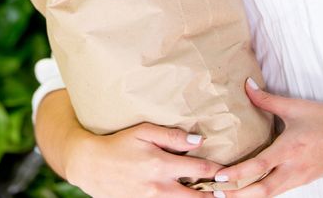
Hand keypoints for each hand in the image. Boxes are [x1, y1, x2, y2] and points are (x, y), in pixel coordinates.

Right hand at [65, 122, 222, 196]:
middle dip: (215, 194)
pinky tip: (189, 195)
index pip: (200, 169)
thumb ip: (171, 136)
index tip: (230, 170)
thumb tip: (198, 140)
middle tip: (229, 190)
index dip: (218, 170)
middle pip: (198, 196)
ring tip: (214, 195)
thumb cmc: (118, 143)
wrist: (91, 165)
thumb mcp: (143, 131)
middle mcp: (159, 187)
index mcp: (161, 164)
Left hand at [211, 78, 322, 197]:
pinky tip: (249, 189)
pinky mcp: (303, 180)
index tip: (219, 178)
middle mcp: (293, 169)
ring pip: (271, 194)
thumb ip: (267, 99)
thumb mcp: (295, 107)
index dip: (238, 174)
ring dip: (248, 196)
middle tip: (216, 193)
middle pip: (263, 191)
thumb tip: (246, 85)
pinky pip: (279, 191)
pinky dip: (262, 193)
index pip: (260, 166)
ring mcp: (299, 177)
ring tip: (227, 194)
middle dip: (238, 195)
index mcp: (289, 149)